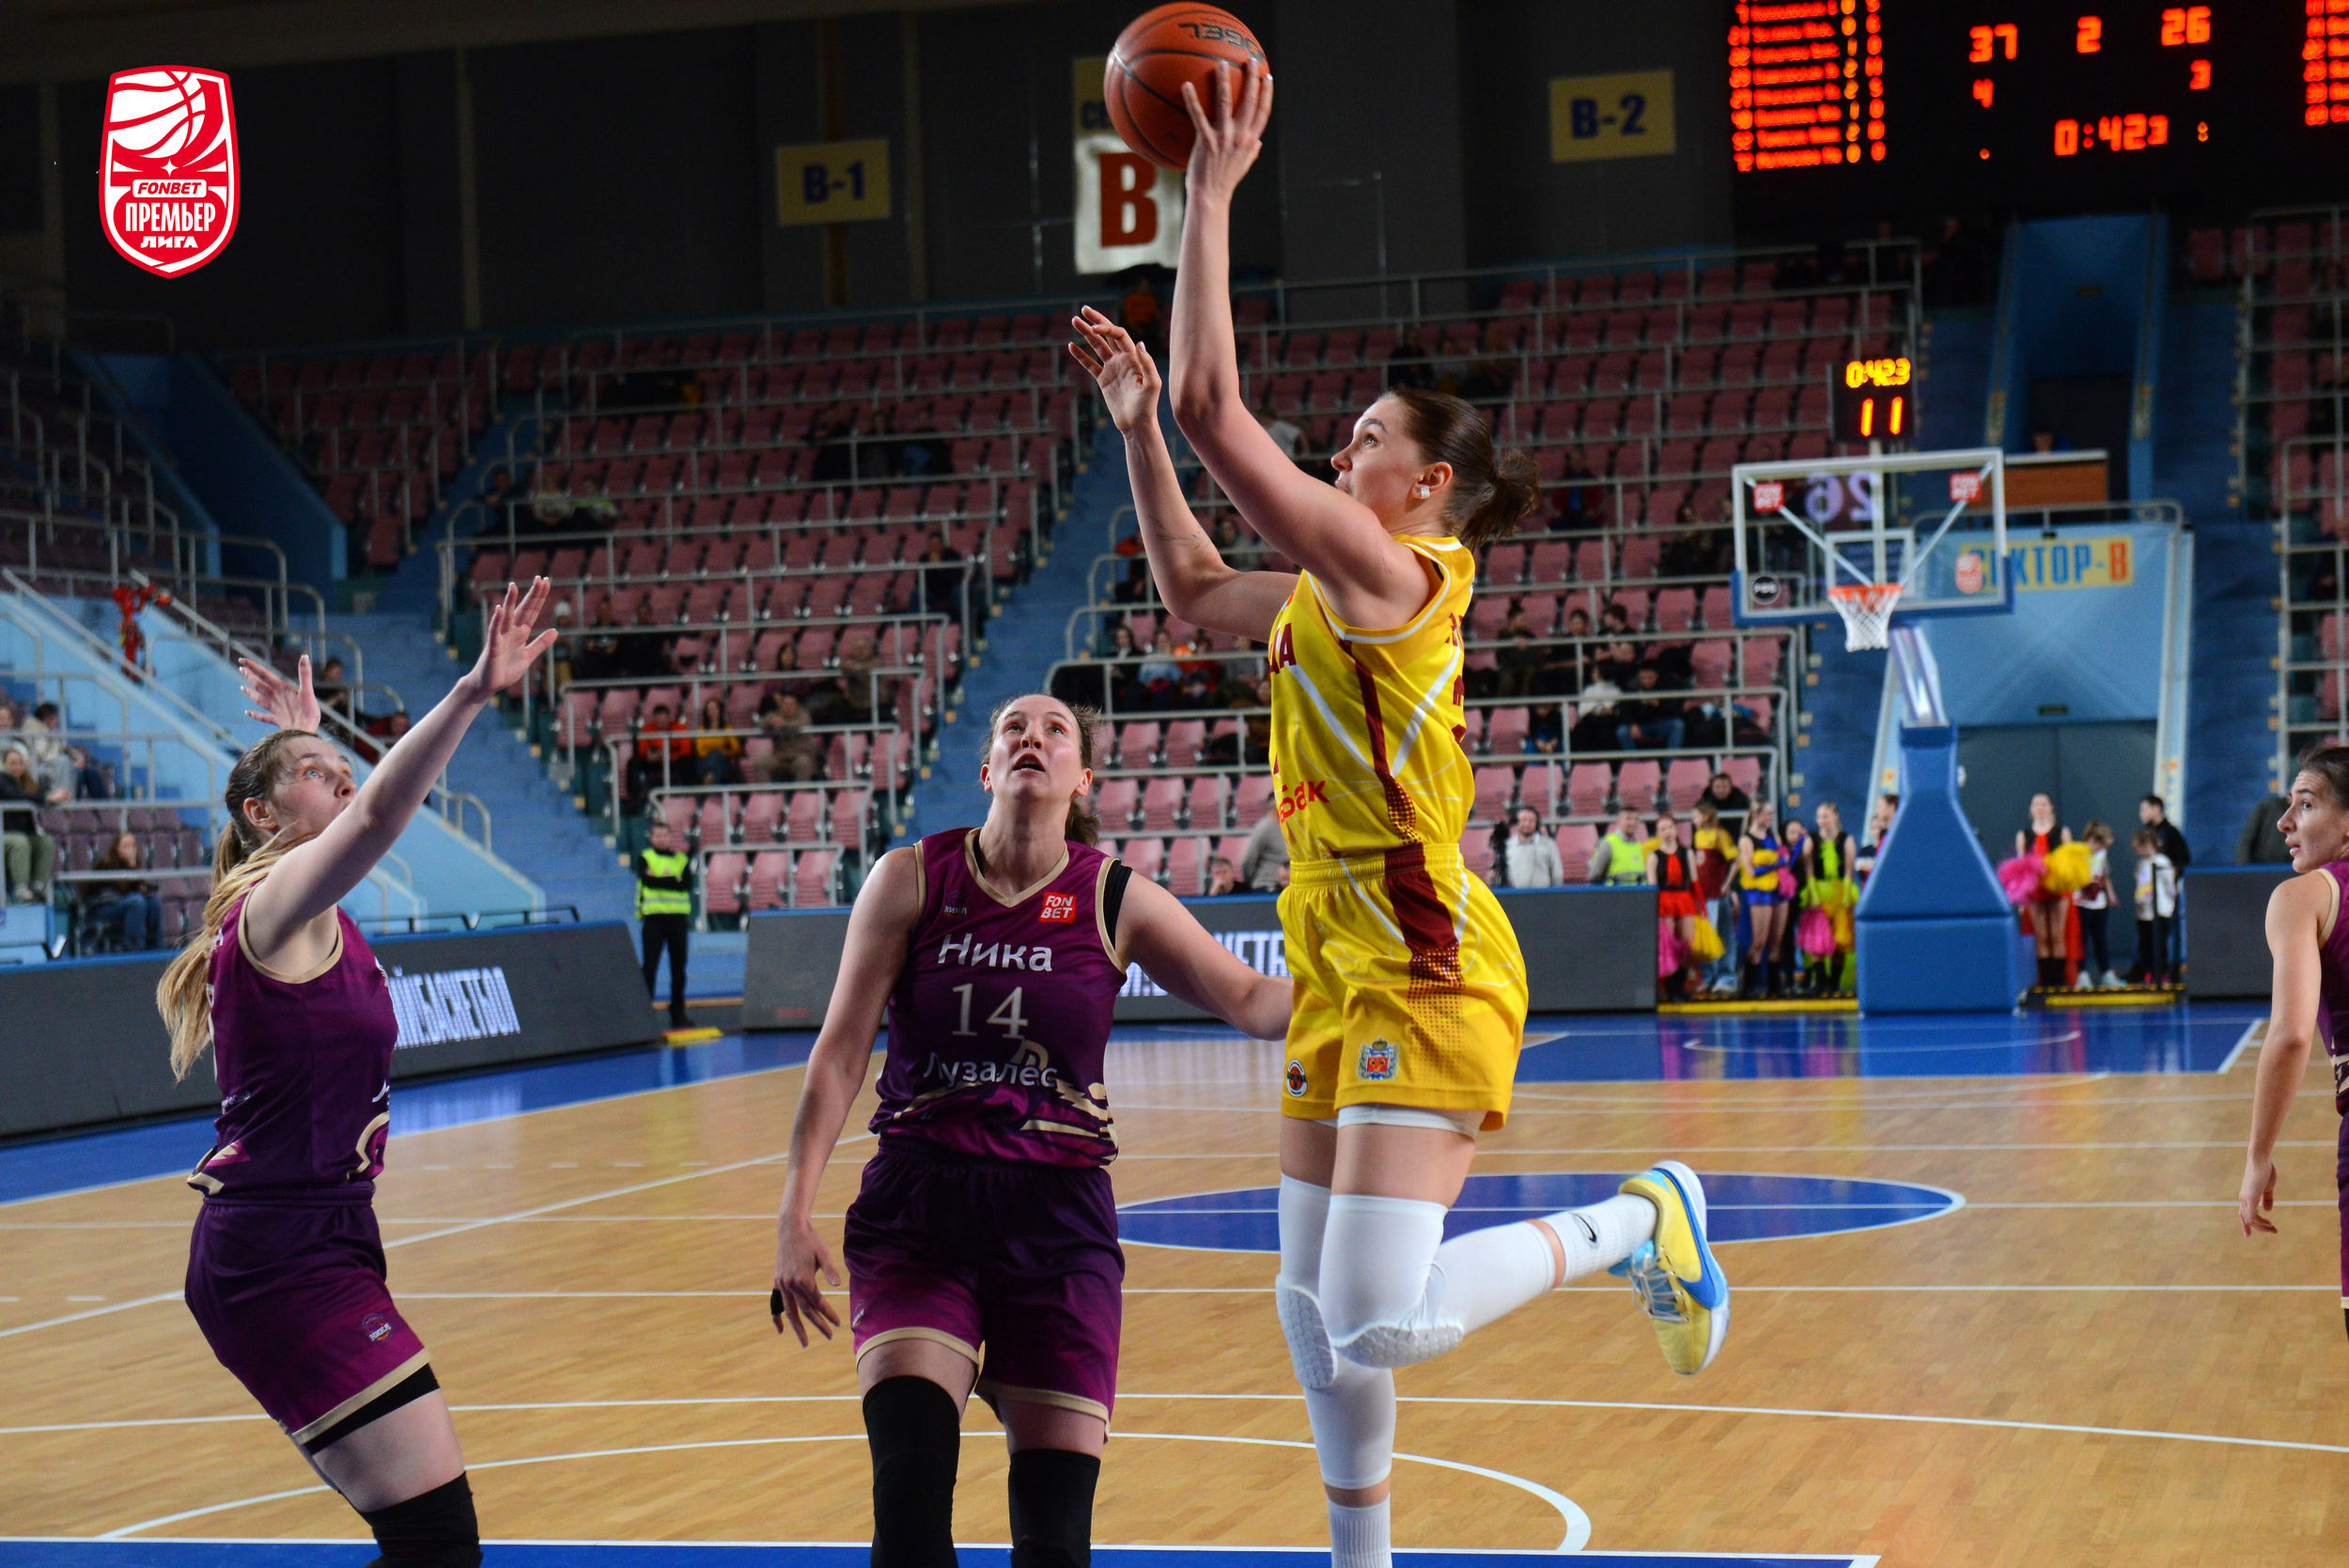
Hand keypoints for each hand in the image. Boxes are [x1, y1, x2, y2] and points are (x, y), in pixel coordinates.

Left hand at [239, 654, 319, 731]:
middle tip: (241, 669)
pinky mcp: (278, 720)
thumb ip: (305, 674)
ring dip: (251, 693)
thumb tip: (305, 656)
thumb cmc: (307, 713)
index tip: (242, 660)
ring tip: (242, 688)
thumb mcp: (308, 691)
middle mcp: (276, 698)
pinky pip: (264, 717)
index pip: (265, 675)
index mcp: (282, 689)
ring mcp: (275, 710)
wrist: (302, 734)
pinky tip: (247, 713)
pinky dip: (255, 715)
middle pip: (260, 686)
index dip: (253, 667)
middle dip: (250, 677)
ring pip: (259, 699)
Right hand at [462, 579, 557, 701]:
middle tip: (539, 578)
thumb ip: (540, 643)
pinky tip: (500, 609)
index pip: (532, 612)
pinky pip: (494, 632)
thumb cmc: (506, 670)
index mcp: (520, 633)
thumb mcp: (528, 656)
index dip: (539, 598)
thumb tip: (555, 630)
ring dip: (510, 602)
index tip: (546, 582)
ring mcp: (501, 638)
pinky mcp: (493, 647)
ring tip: (513, 586)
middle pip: (523, 610)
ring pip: (507, 617)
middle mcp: (511, 632)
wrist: (488, 685)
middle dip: (531, 595)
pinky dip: (497, 621)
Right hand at [771, 1214, 842, 1345]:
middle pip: (805, 1311)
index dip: (828, 1313)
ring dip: (798, 1327)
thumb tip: (838, 1286)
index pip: (818, 1302)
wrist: (790, 1228)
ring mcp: (782, 1284)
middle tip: (829, 1336)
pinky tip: (780, 1329)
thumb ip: (830, 1270)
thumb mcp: (823, 1253)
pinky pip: (776, 1303)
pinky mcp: (777, 1281)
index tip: (838, 1323)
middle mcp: (791, 1284)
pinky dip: (777, 1317)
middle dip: (818, 1324)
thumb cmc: (811, 1239)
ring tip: (805, 1342)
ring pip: (790, 1311)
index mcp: (804, 1279)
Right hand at [1068, 307, 1162, 433]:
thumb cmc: (1147, 405)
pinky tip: (1071, 346)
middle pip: (1107, 334)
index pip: (1119, 335)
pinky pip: (1090, 364)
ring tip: (1074, 321)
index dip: (1107, 328)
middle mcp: (1122, 359)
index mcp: (1133, 357)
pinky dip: (1081, 355)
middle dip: (1096, 321)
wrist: (1136, 424)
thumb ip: (1147, 364)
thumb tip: (1139, 343)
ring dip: (1086, 334)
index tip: (1094, 329)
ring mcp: (1112, 368)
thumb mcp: (1152, 384)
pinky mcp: (1103, 380)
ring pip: (1097, 346)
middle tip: (1083, 309)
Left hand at [1179, 62, 1270, 202]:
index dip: (1267, 93)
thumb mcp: (1243, 166)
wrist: (1210, 197)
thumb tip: (1258, 142)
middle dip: (1252, 79)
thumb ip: (1251, 151)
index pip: (1263, 112)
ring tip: (1222, 64)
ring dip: (1224, 81)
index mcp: (1250, 141)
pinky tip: (1186, 85)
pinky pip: (1198, 116)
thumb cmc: (1224, 181)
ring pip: (1225, 103)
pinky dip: (1192, 99)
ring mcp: (1223, 138)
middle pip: (1250, 102)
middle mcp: (1240, 137)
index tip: (1267, 77)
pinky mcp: (1206, 141)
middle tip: (1251, 60)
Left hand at [2239, 1156, 2278, 1233]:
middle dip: (2259, 1228)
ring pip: (2249, 1219)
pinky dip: (2260, 1222)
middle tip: (2274, 1231)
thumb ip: (2266, 1199)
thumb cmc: (2265, 1171)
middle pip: (2246, 1219)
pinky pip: (2252, 1215)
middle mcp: (2243, 1199)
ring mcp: (2245, 1198)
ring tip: (2274, 1229)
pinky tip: (2269, 1224)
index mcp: (2246, 1196)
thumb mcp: (2267, 1187)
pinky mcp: (2250, 1197)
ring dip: (2262, 1227)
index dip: (2245, 1225)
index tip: (2248, 1236)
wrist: (2260, 1159)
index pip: (2242, 1214)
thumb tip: (2267, 1211)